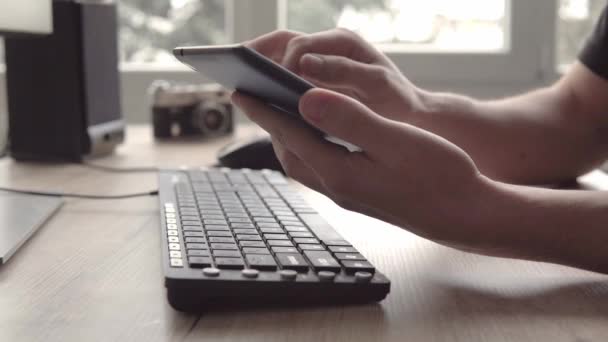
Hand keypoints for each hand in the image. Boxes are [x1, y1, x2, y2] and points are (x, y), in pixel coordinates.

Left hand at [232, 88, 491, 246]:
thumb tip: (306, 100)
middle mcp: (338, 187)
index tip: (240, 90)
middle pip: (289, 151)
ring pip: (303, 162)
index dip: (263, 110)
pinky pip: (320, 169)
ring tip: (280, 113)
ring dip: (288, 137)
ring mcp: (348, 195)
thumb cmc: (439, 176)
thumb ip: (350, 120)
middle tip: (255, 97)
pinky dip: (309, 148)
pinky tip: (318, 138)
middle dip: (269, 123)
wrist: (464, 215)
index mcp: (340, 173)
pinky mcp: (360, 196)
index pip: (289, 135)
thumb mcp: (395, 141)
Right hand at [246, 29, 423, 121]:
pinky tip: (260, 106)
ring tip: (238, 88)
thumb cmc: (398, 101)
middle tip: (234, 73)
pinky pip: (285, 80)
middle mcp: (328, 48)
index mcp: (342, 43)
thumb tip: (303, 64)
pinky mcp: (316, 83)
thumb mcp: (377, 85)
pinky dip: (270, 88)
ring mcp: (320, 64)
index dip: (280, 62)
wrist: (412, 117)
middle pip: (280, 44)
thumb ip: (344, 72)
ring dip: (258, 70)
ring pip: (278, 59)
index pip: (299, 44)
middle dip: (256, 57)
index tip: (269, 80)